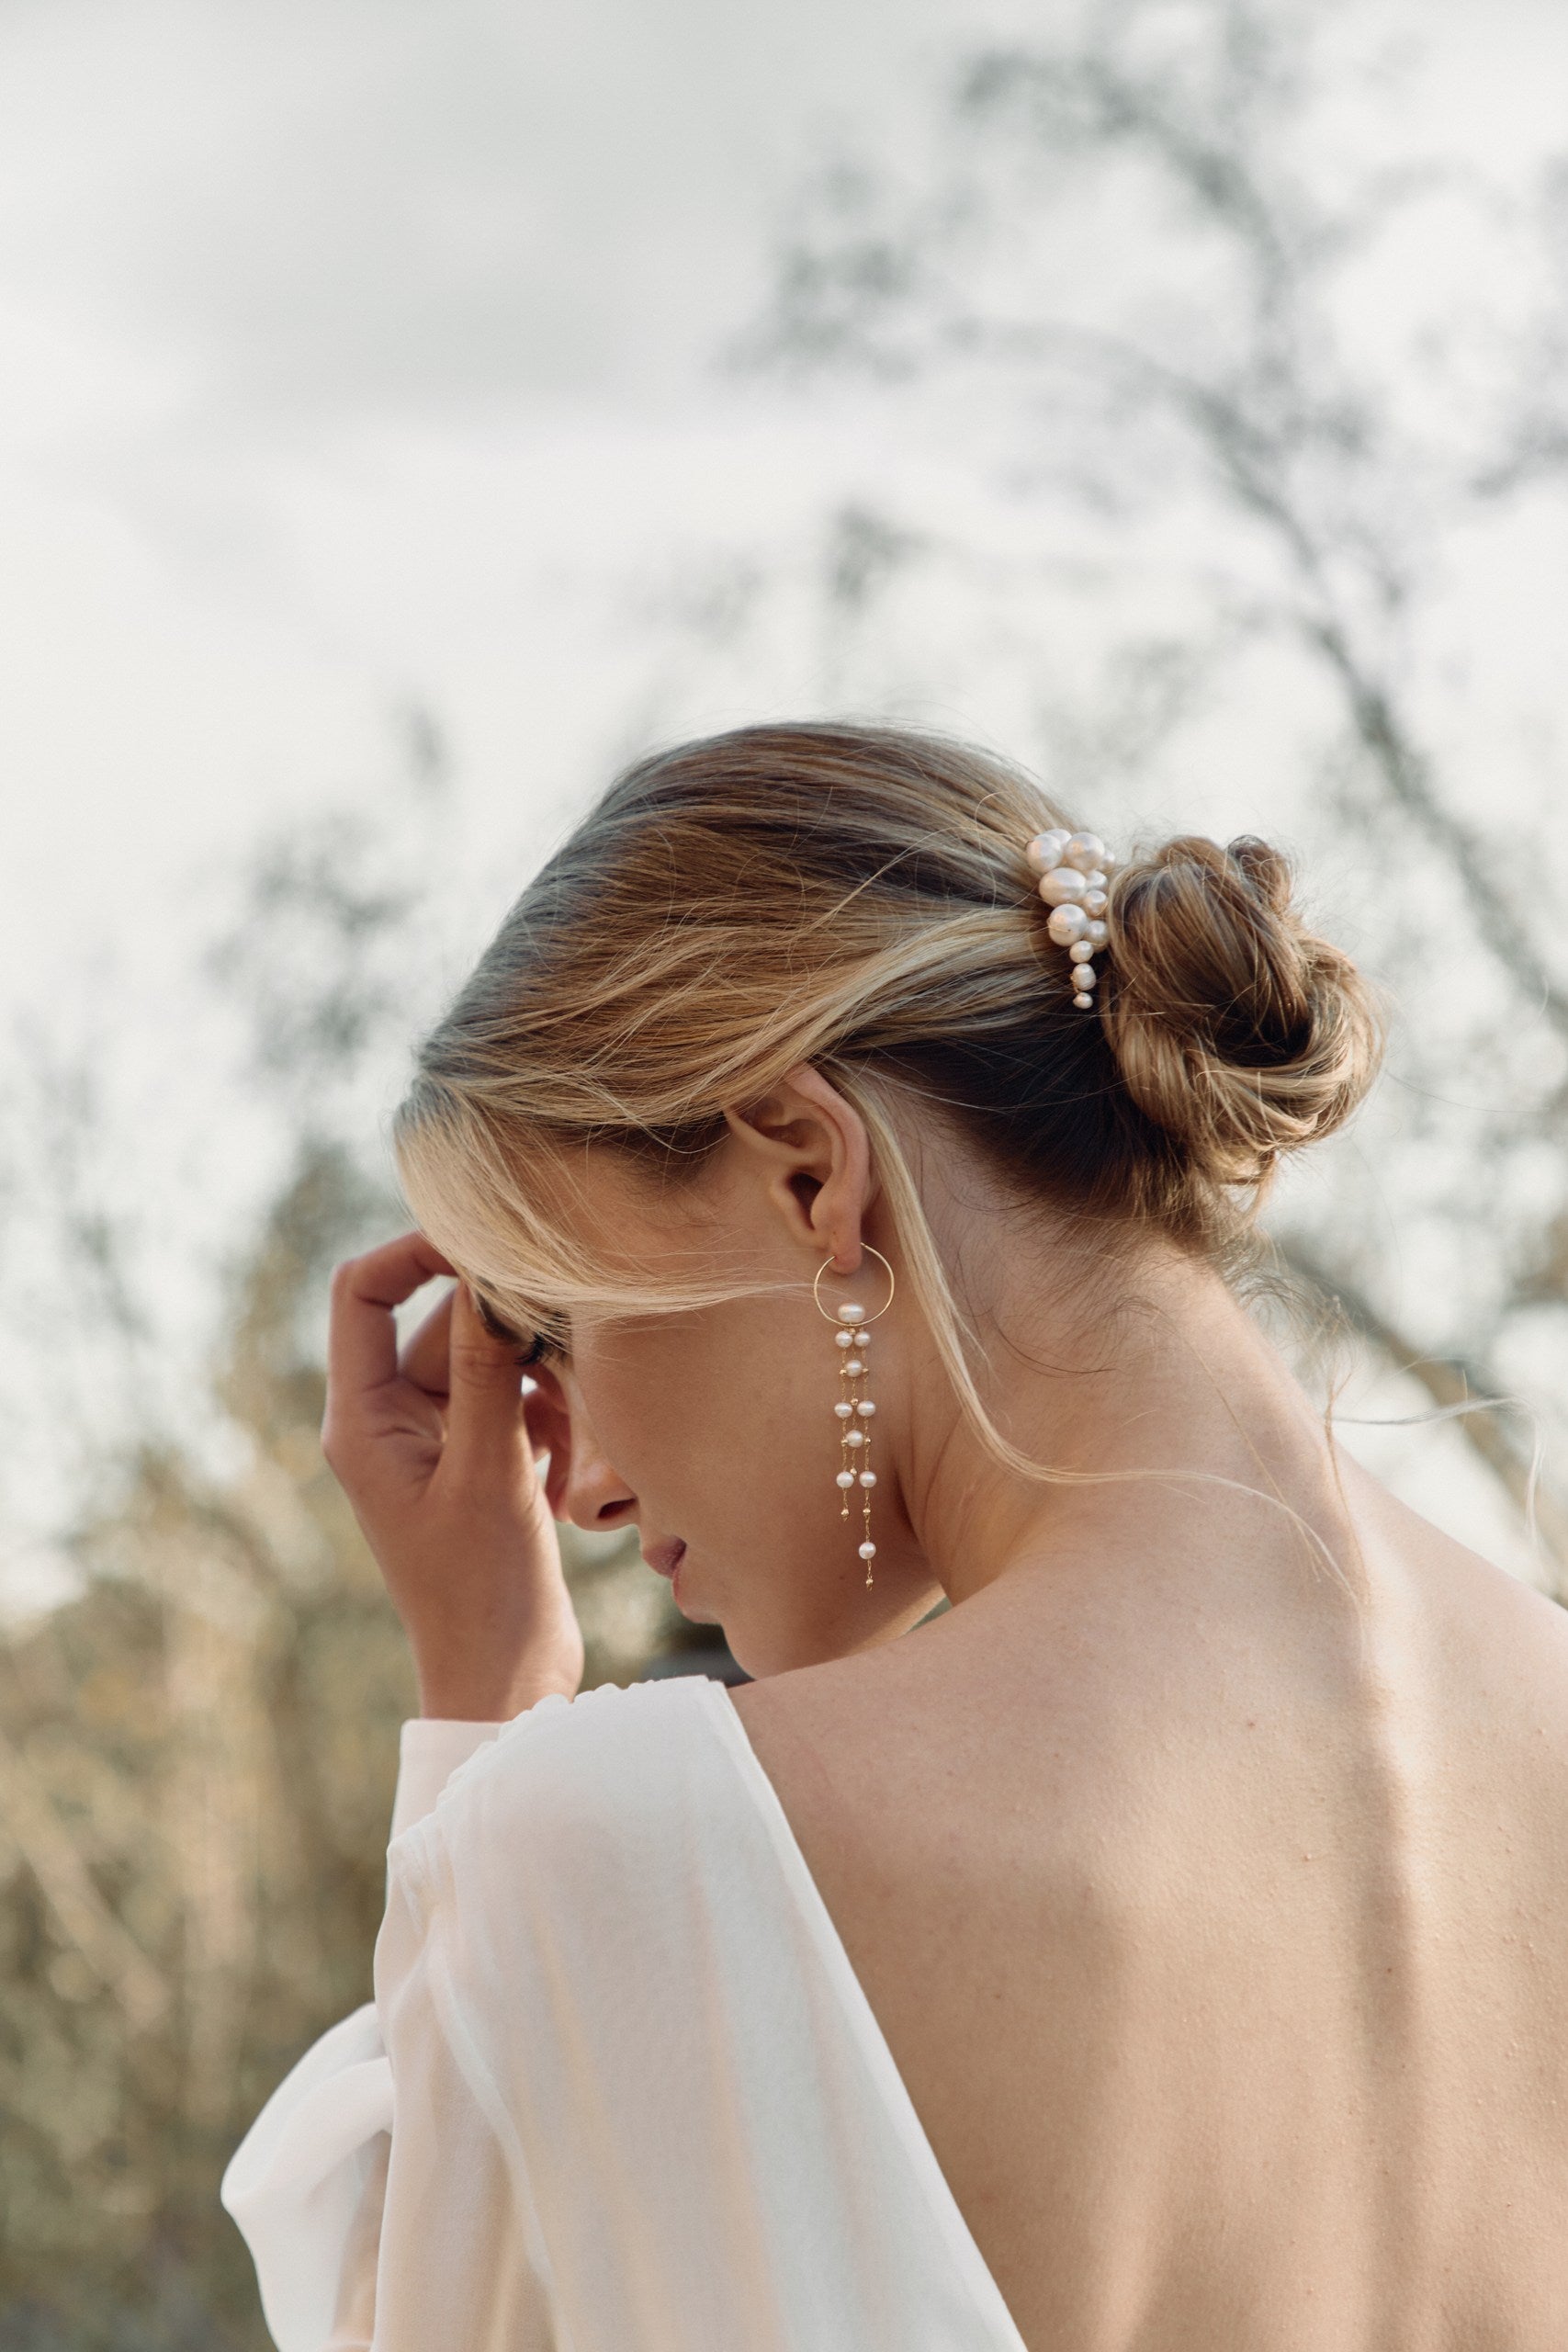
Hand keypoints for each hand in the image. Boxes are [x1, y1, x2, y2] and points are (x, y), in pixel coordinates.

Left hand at [321, 1229, 584, 1719]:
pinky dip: (552, 1427)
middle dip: (512, 1340)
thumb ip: (489, 1368)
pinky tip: (569, 1488)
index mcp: (361, 1420)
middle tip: (569, 1358)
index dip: (417, 1250)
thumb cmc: (483, 1593)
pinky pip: (518, 1403)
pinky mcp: (480, 1463)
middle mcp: (389, 1422)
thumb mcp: (490, 1471)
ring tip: (568, 1451)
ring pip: (495, 1363)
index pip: (363, 1291)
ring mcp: (437, 1442)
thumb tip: (490, 1274)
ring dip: (542, 1390)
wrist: (507, 1686)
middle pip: (447, 1324)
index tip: (489, 1240)